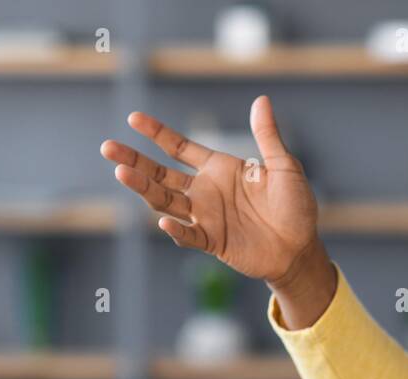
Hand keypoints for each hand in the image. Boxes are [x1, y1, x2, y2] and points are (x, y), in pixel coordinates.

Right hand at [100, 94, 333, 309]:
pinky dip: (176, 230)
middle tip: (107, 148)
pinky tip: (163, 221)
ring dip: (144, 190)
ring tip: (121, 174)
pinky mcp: (213, 242)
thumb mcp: (284, 166)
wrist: (301, 248)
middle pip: (161, 174)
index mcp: (219, 169)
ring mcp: (206, 218)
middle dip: (134, 162)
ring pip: (166, 202)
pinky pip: (189, 236)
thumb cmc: (295, 206)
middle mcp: (205, 192)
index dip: (157, 134)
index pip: (179, 149)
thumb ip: (268, 137)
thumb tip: (261, 100)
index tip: (133, 118)